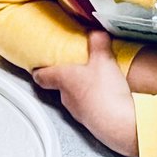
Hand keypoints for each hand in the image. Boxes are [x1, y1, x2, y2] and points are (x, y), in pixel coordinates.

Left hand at [33, 30, 138, 156]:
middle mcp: (65, 96)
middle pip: (58, 85)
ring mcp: (77, 111)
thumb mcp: (103, 60)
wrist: (118, 124)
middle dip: (65, 76)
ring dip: (80, 89)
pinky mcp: (91, 121)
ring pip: (73, 97)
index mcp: (62, 79)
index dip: (38, 70)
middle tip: (74, 66)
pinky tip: (106, 97)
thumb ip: (98, 43)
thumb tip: (96, 32)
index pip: (40, 76)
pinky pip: (88, 108)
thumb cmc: (104, 92)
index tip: (37, 65)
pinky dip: (93, 101)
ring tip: (94, 80)